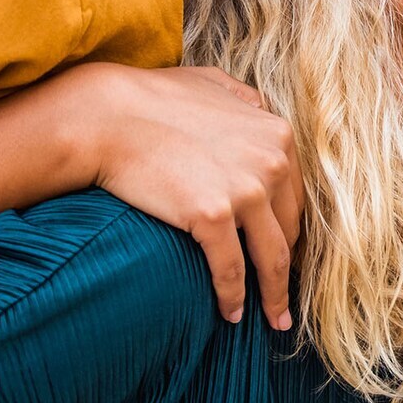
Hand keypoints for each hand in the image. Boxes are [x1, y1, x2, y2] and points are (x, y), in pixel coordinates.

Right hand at [67, 63, 303, 330]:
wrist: (107, 115)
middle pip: (289, 230)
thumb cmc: (152, 99)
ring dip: (274, 296)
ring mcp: (245, 189)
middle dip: (287, 267)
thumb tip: (259, 106)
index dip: (290, 230)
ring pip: (270, 258)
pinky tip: (229, 314)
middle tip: (282, 295)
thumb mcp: (213, 83)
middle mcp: (272, 161)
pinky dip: (233, 297)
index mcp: (277, 135)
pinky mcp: (213, 215)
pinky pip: (231, 270)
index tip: (285, 254)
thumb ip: (244, 98)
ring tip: (272, 319)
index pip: (295, 196)